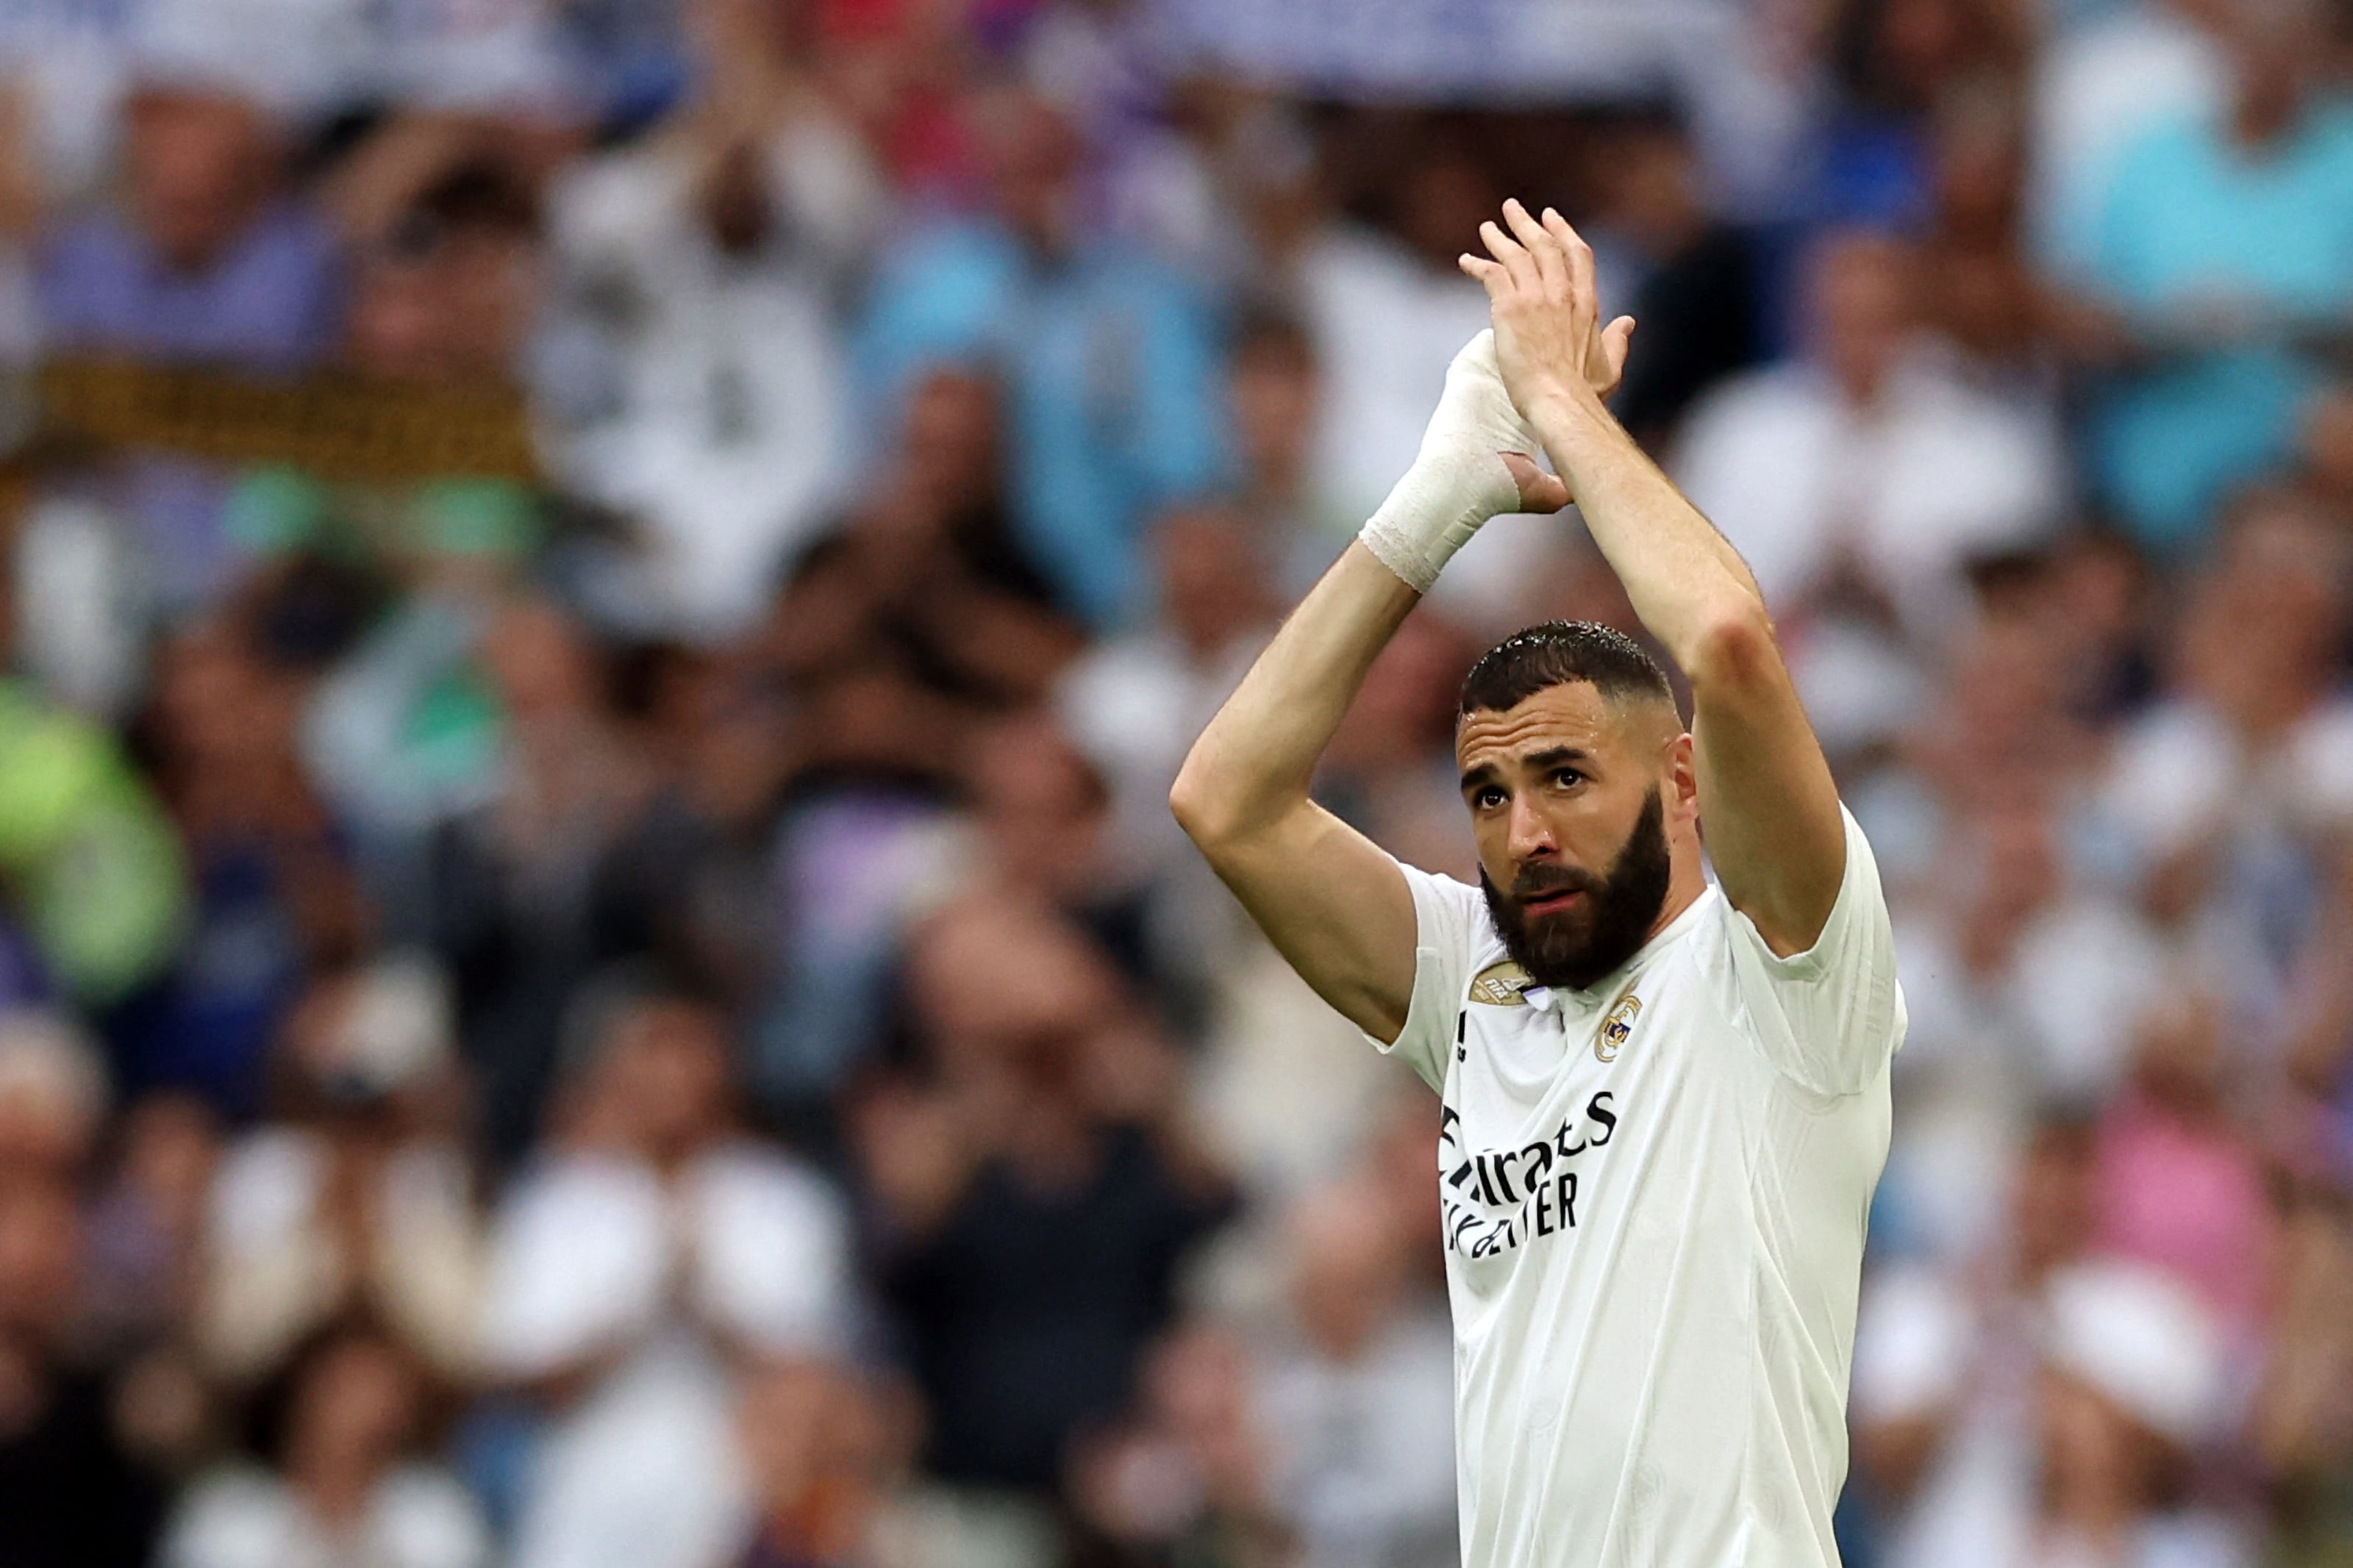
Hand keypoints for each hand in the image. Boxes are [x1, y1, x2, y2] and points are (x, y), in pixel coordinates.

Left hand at [1459, 199, 1635, 418]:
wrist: (1558, 401)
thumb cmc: (1583, 393)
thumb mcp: (1610, 366)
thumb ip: (1618, 341)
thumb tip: (1629, 322)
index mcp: (1587, 303)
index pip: (1577, 254)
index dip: (1563, 232)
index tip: (1551, 217)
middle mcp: (1562, 293)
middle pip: (1544, 246)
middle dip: (1527, 224)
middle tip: (1512, 209)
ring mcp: (1535, 298)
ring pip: (1516, 254)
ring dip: (1499, 238)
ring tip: (1487, 228)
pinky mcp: (1509, 308)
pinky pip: (1491, 274)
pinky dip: (1477, 264)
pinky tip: (1466, 261)